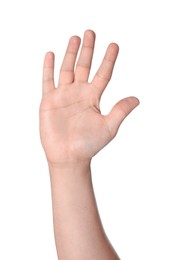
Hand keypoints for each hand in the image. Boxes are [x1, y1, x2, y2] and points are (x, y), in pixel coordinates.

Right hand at [39, 30, 138, 166]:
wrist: (68, 156)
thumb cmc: (88, 144)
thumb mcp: (109, 127)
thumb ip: (120, 111)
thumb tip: (136, 99)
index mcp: (94, 98)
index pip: (103, 74)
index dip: (109, 60)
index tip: (114, 45)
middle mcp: (79, 93)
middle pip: (84, 66)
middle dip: (88, 50)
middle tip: (91, 32)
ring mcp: (63, 95)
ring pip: (67, 69)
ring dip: (71, 54)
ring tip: (75, 38)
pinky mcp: (49, 100)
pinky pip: (48, 80)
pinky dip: (48, 68)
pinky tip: (51, 55)